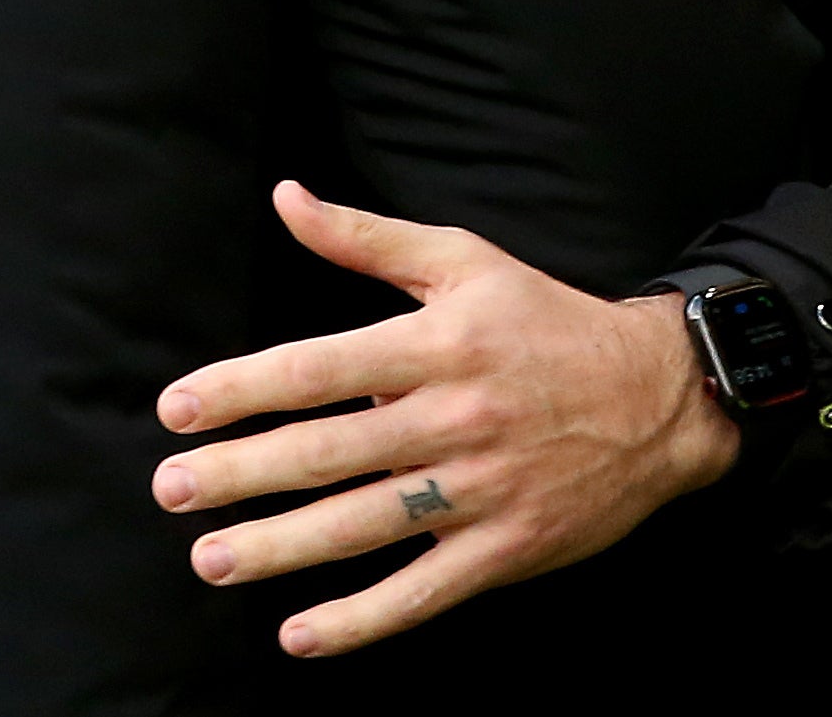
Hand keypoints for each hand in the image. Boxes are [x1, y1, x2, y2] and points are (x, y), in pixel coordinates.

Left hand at [151, 181, 741, 657]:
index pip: (316, 368)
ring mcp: (480, 490)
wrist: (660, 397)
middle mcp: (452, 418)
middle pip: (328, 451)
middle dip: (241, 474)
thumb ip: (366, 237)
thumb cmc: (546, 321)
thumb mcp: (462, 260)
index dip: (241, 390)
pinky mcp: (506, 548)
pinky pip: (424, 592)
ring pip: (365, 526)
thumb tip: (285, 195)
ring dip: (282, 548)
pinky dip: (362, 620)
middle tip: (171, 490)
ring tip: (212, 560)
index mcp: (435, 344)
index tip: (176, 410)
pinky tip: (300, 635)